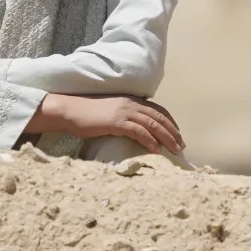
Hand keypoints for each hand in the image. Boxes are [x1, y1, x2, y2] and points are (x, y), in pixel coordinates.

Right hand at [29, 94, 183, 153]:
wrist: (69, 111)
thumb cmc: (87, 114)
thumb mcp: (110, 112)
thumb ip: (124, 117)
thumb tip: (134, 129)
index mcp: (131, 100)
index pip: (158, 110)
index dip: (170, 122)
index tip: (177, 133)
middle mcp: (131, 103)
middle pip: (160, 117)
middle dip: (173, 132)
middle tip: (181, 145)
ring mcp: (124, 112)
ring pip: (153, 124)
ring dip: (167, 138)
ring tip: (175, 150)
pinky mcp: (117, 122)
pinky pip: (139, 132)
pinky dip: (150, 141)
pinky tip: (156, 150)